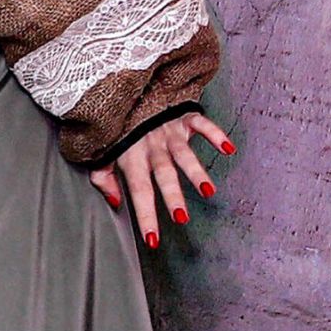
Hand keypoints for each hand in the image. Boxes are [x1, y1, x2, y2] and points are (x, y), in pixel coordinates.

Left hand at [89, 110, 230, 248]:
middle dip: (172, 198)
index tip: (154, 241)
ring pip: (184, 155)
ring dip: (196, 173)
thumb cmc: (116, 128)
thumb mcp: (102, 152)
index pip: (139, 192)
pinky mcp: (183, 117)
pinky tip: (228, 148)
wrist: (124, 90)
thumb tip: (115, 203)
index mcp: (131, 158)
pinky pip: (201, 124)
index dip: (146, 216)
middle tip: (181, 219)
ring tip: (208, 191)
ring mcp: (169, 132)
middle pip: (164, 176)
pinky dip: (215, 134)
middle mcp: (151, 147)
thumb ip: (104, 178)